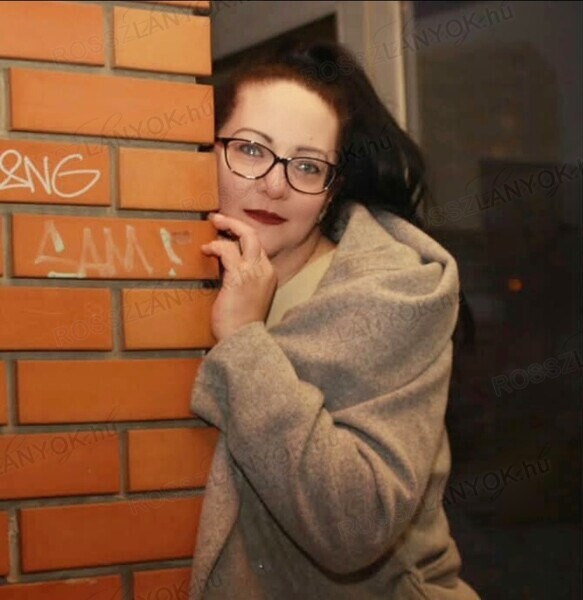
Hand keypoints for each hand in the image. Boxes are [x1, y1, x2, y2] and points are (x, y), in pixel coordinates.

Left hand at [201, 213, 277, 340]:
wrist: (243, 340)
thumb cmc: (241, 324)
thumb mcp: (246, 297)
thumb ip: (240, 279)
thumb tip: (222, 266)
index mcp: (268, 275)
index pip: (257, 247)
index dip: (242, 236)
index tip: (227, 231)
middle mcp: (264, 270)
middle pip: (254, 236)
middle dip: (236, 223)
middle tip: (218, 219)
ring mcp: (253, 273)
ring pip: (245, 236)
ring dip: (227, 227)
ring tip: (212, 224)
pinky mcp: (239, 277)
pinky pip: (228, 250)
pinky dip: (216, 246)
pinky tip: (206, 250)